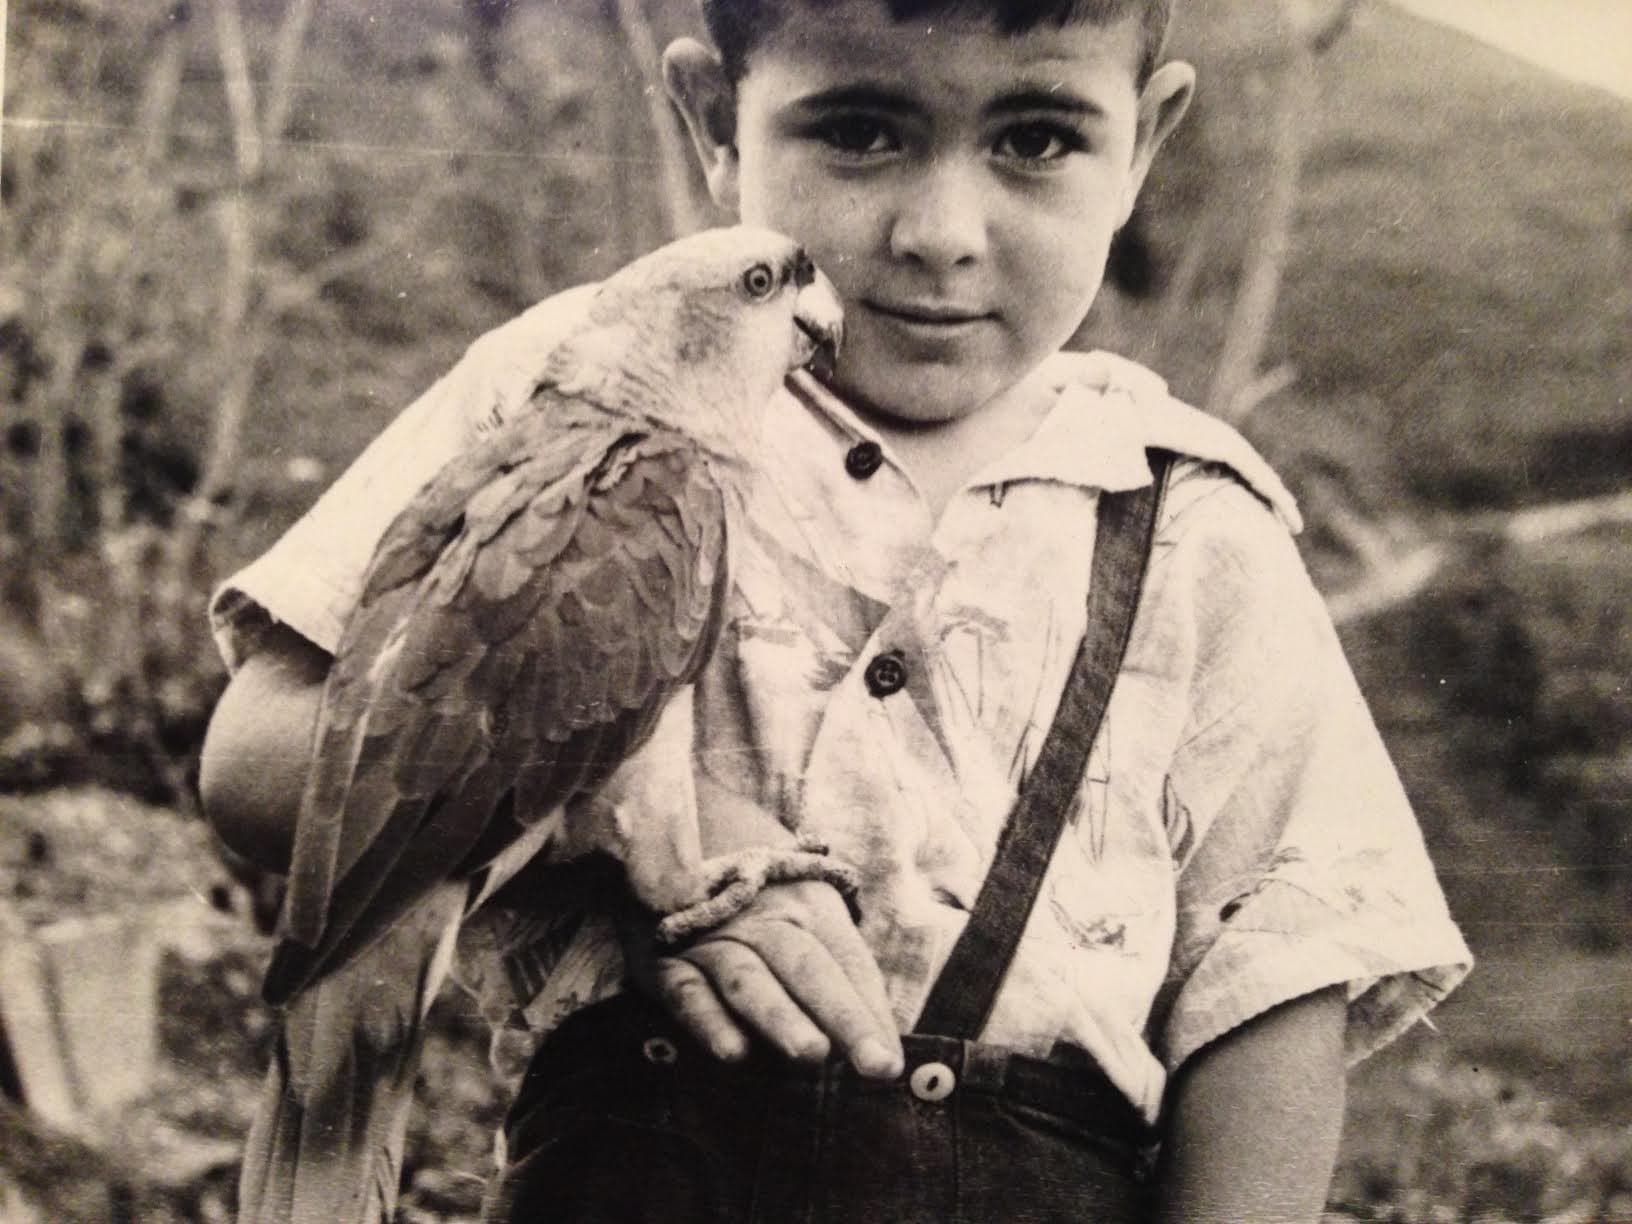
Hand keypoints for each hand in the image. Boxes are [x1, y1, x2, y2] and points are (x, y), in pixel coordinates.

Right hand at [622, 878, 904, 1079]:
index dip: (872, 1013)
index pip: (849, 963)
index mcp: (809, 906)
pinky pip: (688, 992)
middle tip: (872, 1063)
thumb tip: (878, 1044)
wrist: (674, 848)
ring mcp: (713, 939)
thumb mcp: (805, 916)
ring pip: (749, 980)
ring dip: (780, 1017)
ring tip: (813, 1054)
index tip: (890, 1063)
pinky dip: (708, 1021)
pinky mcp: (666, 961)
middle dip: (842, 1017)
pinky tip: (733, 1054)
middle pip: (808, 969)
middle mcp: (764, 920)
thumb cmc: (760, 902)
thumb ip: (839, 974)